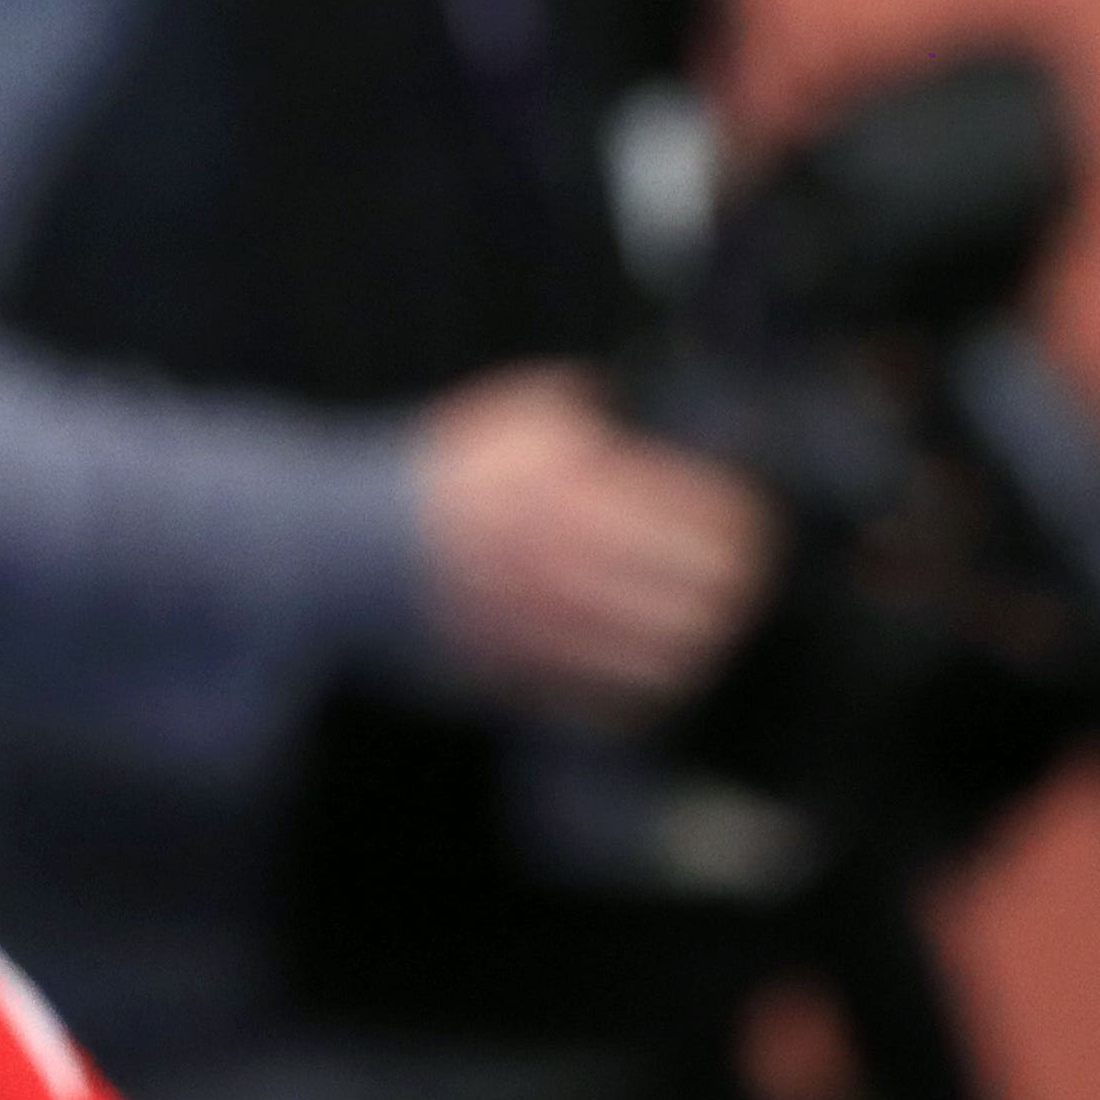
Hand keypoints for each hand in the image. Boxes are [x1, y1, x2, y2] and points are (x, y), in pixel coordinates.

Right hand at [417, 364, 774, 722]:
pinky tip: (655, 667)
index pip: (694, 513)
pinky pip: (614, 696)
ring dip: (699, 638)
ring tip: (708, 626)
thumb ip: (577, 407)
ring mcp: (547, 625)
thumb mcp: (504, 419)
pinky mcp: (526, 673)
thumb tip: (640, 402)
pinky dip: (647, 686)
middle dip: (732, 585)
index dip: (740, 522)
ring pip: (666, 650)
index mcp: (565, 491)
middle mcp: (564, 562)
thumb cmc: (429, 482)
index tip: (753, 524)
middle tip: (743, 579)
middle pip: (698, 589)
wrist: (345, 552)